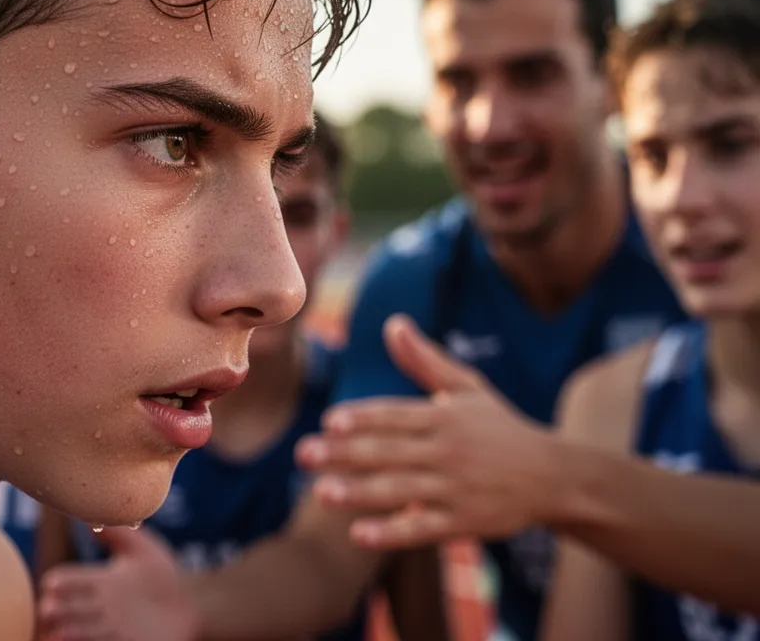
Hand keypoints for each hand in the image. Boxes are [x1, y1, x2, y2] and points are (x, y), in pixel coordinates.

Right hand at [38, 526, 199, 640]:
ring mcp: (112, 626)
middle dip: (56, 609)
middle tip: (47, 609)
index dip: (60, 581)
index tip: (51, 583)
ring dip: (69, 631)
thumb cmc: (165, 576)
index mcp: (102, 581)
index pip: (72, 579)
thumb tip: (88, 519)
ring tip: (58, 633)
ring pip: (84, 629)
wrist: (193, 605)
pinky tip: (75, 639)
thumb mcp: (142, 550)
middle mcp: (102, 605)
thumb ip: (118, 533)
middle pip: (71, 608)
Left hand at [296, 314, 560, 549]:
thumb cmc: (501, 428)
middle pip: (389, 451)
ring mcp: (455, 489)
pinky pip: (422, 528)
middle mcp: (448, 451)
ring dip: (360, 492)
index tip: (330, 421)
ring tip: (322, 494)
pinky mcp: (463, 522)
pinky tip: (358, 535)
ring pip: (401, 489)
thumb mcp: (467, 388)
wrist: (554, 477)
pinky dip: (391, 532)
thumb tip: (392, 322)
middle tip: (304, 455)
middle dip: (345, 453)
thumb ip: (425, 360)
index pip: (397, 415)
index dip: (364, 418)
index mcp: (444, 416)